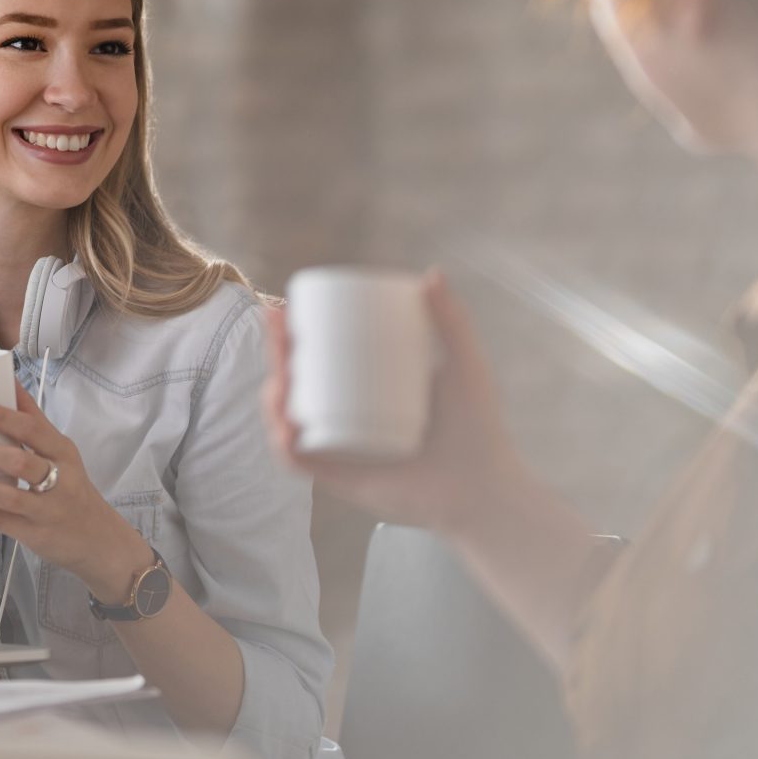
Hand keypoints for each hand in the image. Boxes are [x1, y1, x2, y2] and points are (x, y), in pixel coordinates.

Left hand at [0, 381, 151, 602]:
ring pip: (8, 494)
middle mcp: (59, 480)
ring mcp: (46, 510)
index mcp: (64, 453)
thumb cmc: (73, 488)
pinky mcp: (33, 534)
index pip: (33, 430)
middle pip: (20, 461)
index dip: (2, 417)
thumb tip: (9, 381)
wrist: (99, 540)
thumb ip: (35, 421)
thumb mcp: (63, 453)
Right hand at [262, 268, 527, 535]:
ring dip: (272, 398)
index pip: (320, 360)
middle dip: (277, 357)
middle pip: (298, 385)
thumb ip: (453, 320)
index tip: (285, 310)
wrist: (485, 486)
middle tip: (278, 330)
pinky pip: (302, 464)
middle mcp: (348, 421)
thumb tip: (431, 272)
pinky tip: (283, 426)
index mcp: (366, 392)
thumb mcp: (465, 364)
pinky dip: (285, 446)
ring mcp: (342, 451)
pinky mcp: (342, 481)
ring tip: (280, 376)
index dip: (293, 337)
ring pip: (291, 422)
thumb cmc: (479, 427)